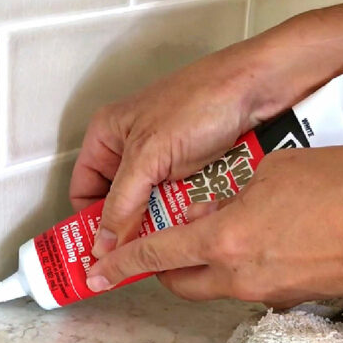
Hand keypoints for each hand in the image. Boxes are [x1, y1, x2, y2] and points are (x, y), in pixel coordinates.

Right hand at [69, 16, 342, 256]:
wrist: (259, 88)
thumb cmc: (201, 101)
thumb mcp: (150, 156)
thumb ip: (122, 203)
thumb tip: (103, 245)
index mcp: (107, 135)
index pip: (83, 189)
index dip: (89, 222)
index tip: (101, 254)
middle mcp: (132, 148)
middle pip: (118, 202)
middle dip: (129, 227)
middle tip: (138, 255)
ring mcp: (163, 158)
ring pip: (150, 206)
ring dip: (159, 221)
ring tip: (171, 236)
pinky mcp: (192, 167)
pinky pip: (178, 200)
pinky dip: (182, 212)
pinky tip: (192, 220)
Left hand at [85, 147, 342, 305]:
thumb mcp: (278, 170)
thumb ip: (233, 193)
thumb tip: (214, 207)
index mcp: (229, 239)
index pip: (158, 253)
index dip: (122, 262)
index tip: (97, 270)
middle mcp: (241, 275)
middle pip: (181, 282)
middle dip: (163, 268)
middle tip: (161, 244)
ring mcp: (270, 292)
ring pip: (216, 286)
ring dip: (204, 266)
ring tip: (218, 232)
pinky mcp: (295, 297)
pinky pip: (251, 286)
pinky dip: (240, 268)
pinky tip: (262, 239)